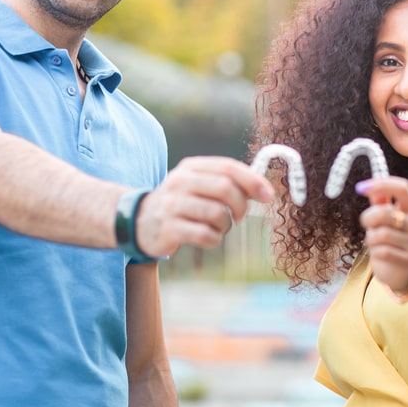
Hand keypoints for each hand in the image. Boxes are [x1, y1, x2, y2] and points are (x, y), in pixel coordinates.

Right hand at [132, 156, 273, 257]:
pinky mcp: (169, 228)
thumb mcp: (200, 186)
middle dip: (241, 206)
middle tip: (240, 216)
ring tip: (219, 227)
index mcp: (191, 167)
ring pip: (217, 214)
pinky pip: (205, 235)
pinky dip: (214, 239)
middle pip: (225, 188)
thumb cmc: (182, 203)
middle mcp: (180, 181)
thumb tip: (263, 190)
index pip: (228, 167)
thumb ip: (229, 184)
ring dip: (226, 225)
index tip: (268, 195)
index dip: (252, 180)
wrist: (140, 221)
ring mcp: (173, 205)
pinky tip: (208, 237)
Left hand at [356, 176, 407, 293]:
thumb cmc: (389, 237)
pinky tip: (379, 254)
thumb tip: (371, 183)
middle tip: (365, 223)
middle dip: (368, 217)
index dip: (381, 184)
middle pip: (386, 212)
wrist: (400, 269)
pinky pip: (382, 252)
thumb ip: (379, 200)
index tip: (360, 187)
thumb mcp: (383, 217)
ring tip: (375, 242)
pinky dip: (374, 252)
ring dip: (371, 238)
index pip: (402, 188)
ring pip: (381, 234)